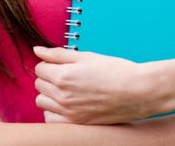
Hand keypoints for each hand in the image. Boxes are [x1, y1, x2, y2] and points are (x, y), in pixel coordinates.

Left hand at [33, 46, 151, 123]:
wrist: (137, 92)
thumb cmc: (115, 70)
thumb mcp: (86, 56)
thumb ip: (58, 54)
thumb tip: (37, 50)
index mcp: (63, 76)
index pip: (40, 67)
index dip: (49, 63)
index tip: (61, 63)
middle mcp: (62, 96)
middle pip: (39, 84)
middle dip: (48, 77)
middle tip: (67, 73)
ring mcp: (68, 113)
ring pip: (42, 102)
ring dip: (49, 94)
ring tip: (67, 88)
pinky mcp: (76, 124)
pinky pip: (50, 119)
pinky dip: (53, 111)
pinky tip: (67, 103)